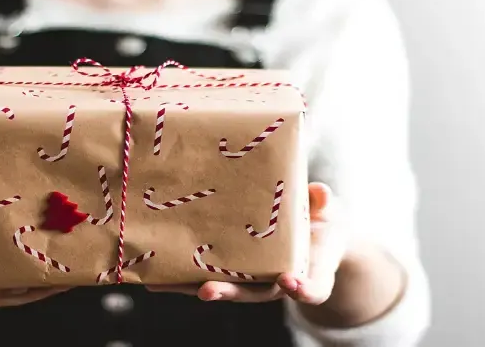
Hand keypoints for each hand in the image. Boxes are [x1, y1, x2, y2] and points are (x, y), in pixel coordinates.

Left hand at [146, 182, 345, 304]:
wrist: (314, 234)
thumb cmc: (322, 222)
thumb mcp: (329, 212)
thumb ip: (324, 204)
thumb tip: (320, 192)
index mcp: (309, 271)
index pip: (311, 287)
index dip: (302, 288)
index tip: (290, 281)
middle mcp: (278, 282)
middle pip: (254, 293)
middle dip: (229, 292)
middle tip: (207, 292)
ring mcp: (254, 278)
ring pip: (225, 287)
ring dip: (192, 287)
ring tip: (162, 284)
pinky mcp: (233, 270)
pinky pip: (208, 274)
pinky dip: (183, 275)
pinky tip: (154, 272)